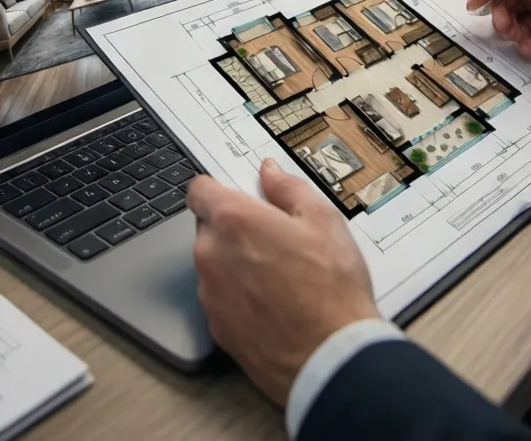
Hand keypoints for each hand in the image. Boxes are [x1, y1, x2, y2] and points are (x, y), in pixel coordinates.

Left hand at [187, 159, 379, 405]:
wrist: (331, 358)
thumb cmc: (331, 288)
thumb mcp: (323, 219)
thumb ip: (288, 188)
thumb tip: (269, 172)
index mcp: (233, 221)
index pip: (199, 190)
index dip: (218, 188)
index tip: (238, 194)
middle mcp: (211, 256)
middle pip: (209, 228)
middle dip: (235, 227)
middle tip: (274, 236)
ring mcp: (210, 296)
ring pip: (215, 265)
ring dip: (236, 263)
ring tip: (281, 274)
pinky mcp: (217, 329)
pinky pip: (222, 299)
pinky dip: (240, 296)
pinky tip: (274, 303)